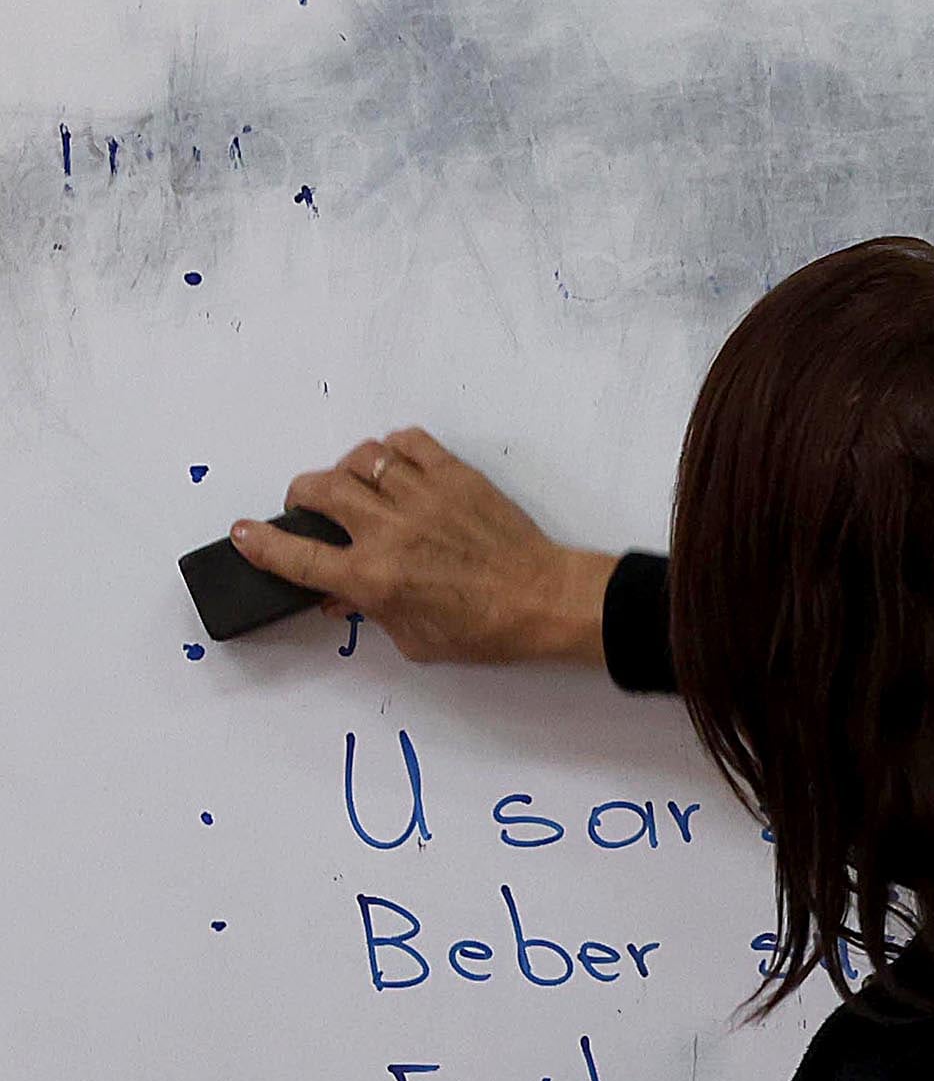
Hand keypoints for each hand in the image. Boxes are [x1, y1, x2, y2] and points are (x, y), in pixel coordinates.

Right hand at [231, 428, 616, 666]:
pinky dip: (393, 449)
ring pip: (360, 458)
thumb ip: (368, 611)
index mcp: (373, 578)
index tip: (243, 534)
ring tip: (359, 487)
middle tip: (311, 507)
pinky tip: (397, 468)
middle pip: (317, 489)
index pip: (295, 556)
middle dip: (302, 496)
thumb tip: (336, 595)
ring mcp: (422, 497)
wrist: (544, 600)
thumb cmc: (485, 628)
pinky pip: (408, 441)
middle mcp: (389, 531)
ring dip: (348, 471)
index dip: (260, 543)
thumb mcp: (413, 639)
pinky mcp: (454, 476)